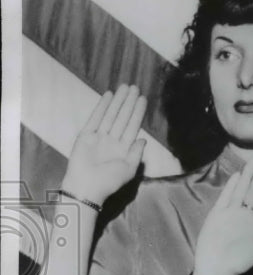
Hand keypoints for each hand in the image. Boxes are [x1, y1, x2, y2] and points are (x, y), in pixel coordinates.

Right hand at [61, 84, 146, 203]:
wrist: (87, 187)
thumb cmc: (109, 181)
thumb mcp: (129, 169)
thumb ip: (136, 153)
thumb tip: (143, 139)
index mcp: (124, 148)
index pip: (133, 126)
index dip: (138, 112)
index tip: (143, 99)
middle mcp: (113, 140)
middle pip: (123, 117)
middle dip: (129, 103)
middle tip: (135, 87)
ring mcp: (100, 136)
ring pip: (111, 115)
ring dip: (118, 101)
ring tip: (124, 87)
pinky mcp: (86, 135)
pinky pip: (96, 118)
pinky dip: (102, 107)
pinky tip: (109, 96)